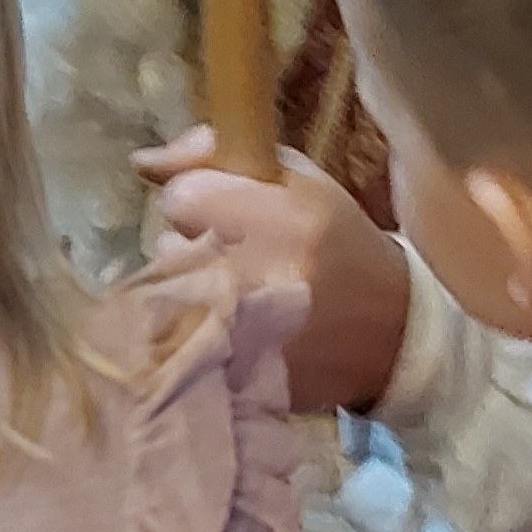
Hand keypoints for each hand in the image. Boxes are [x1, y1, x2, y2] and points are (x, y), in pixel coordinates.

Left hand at [138, 132, 412, 415]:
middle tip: (235, 255)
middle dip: (192, 245)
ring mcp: (244, 335)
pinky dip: (200, 330)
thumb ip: (216, 155)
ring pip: (171, 294)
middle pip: (169, 247)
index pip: (181, 198)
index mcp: (283, 220)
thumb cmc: (335, 241)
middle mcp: (260, 277)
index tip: (223, 210)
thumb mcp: (294, 180)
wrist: (388, 334)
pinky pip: (182, 340)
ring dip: (193, 288)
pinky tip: (234, 326)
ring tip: (236, 292)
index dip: (197, 199)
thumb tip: (143, 163)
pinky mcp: (236, 376)